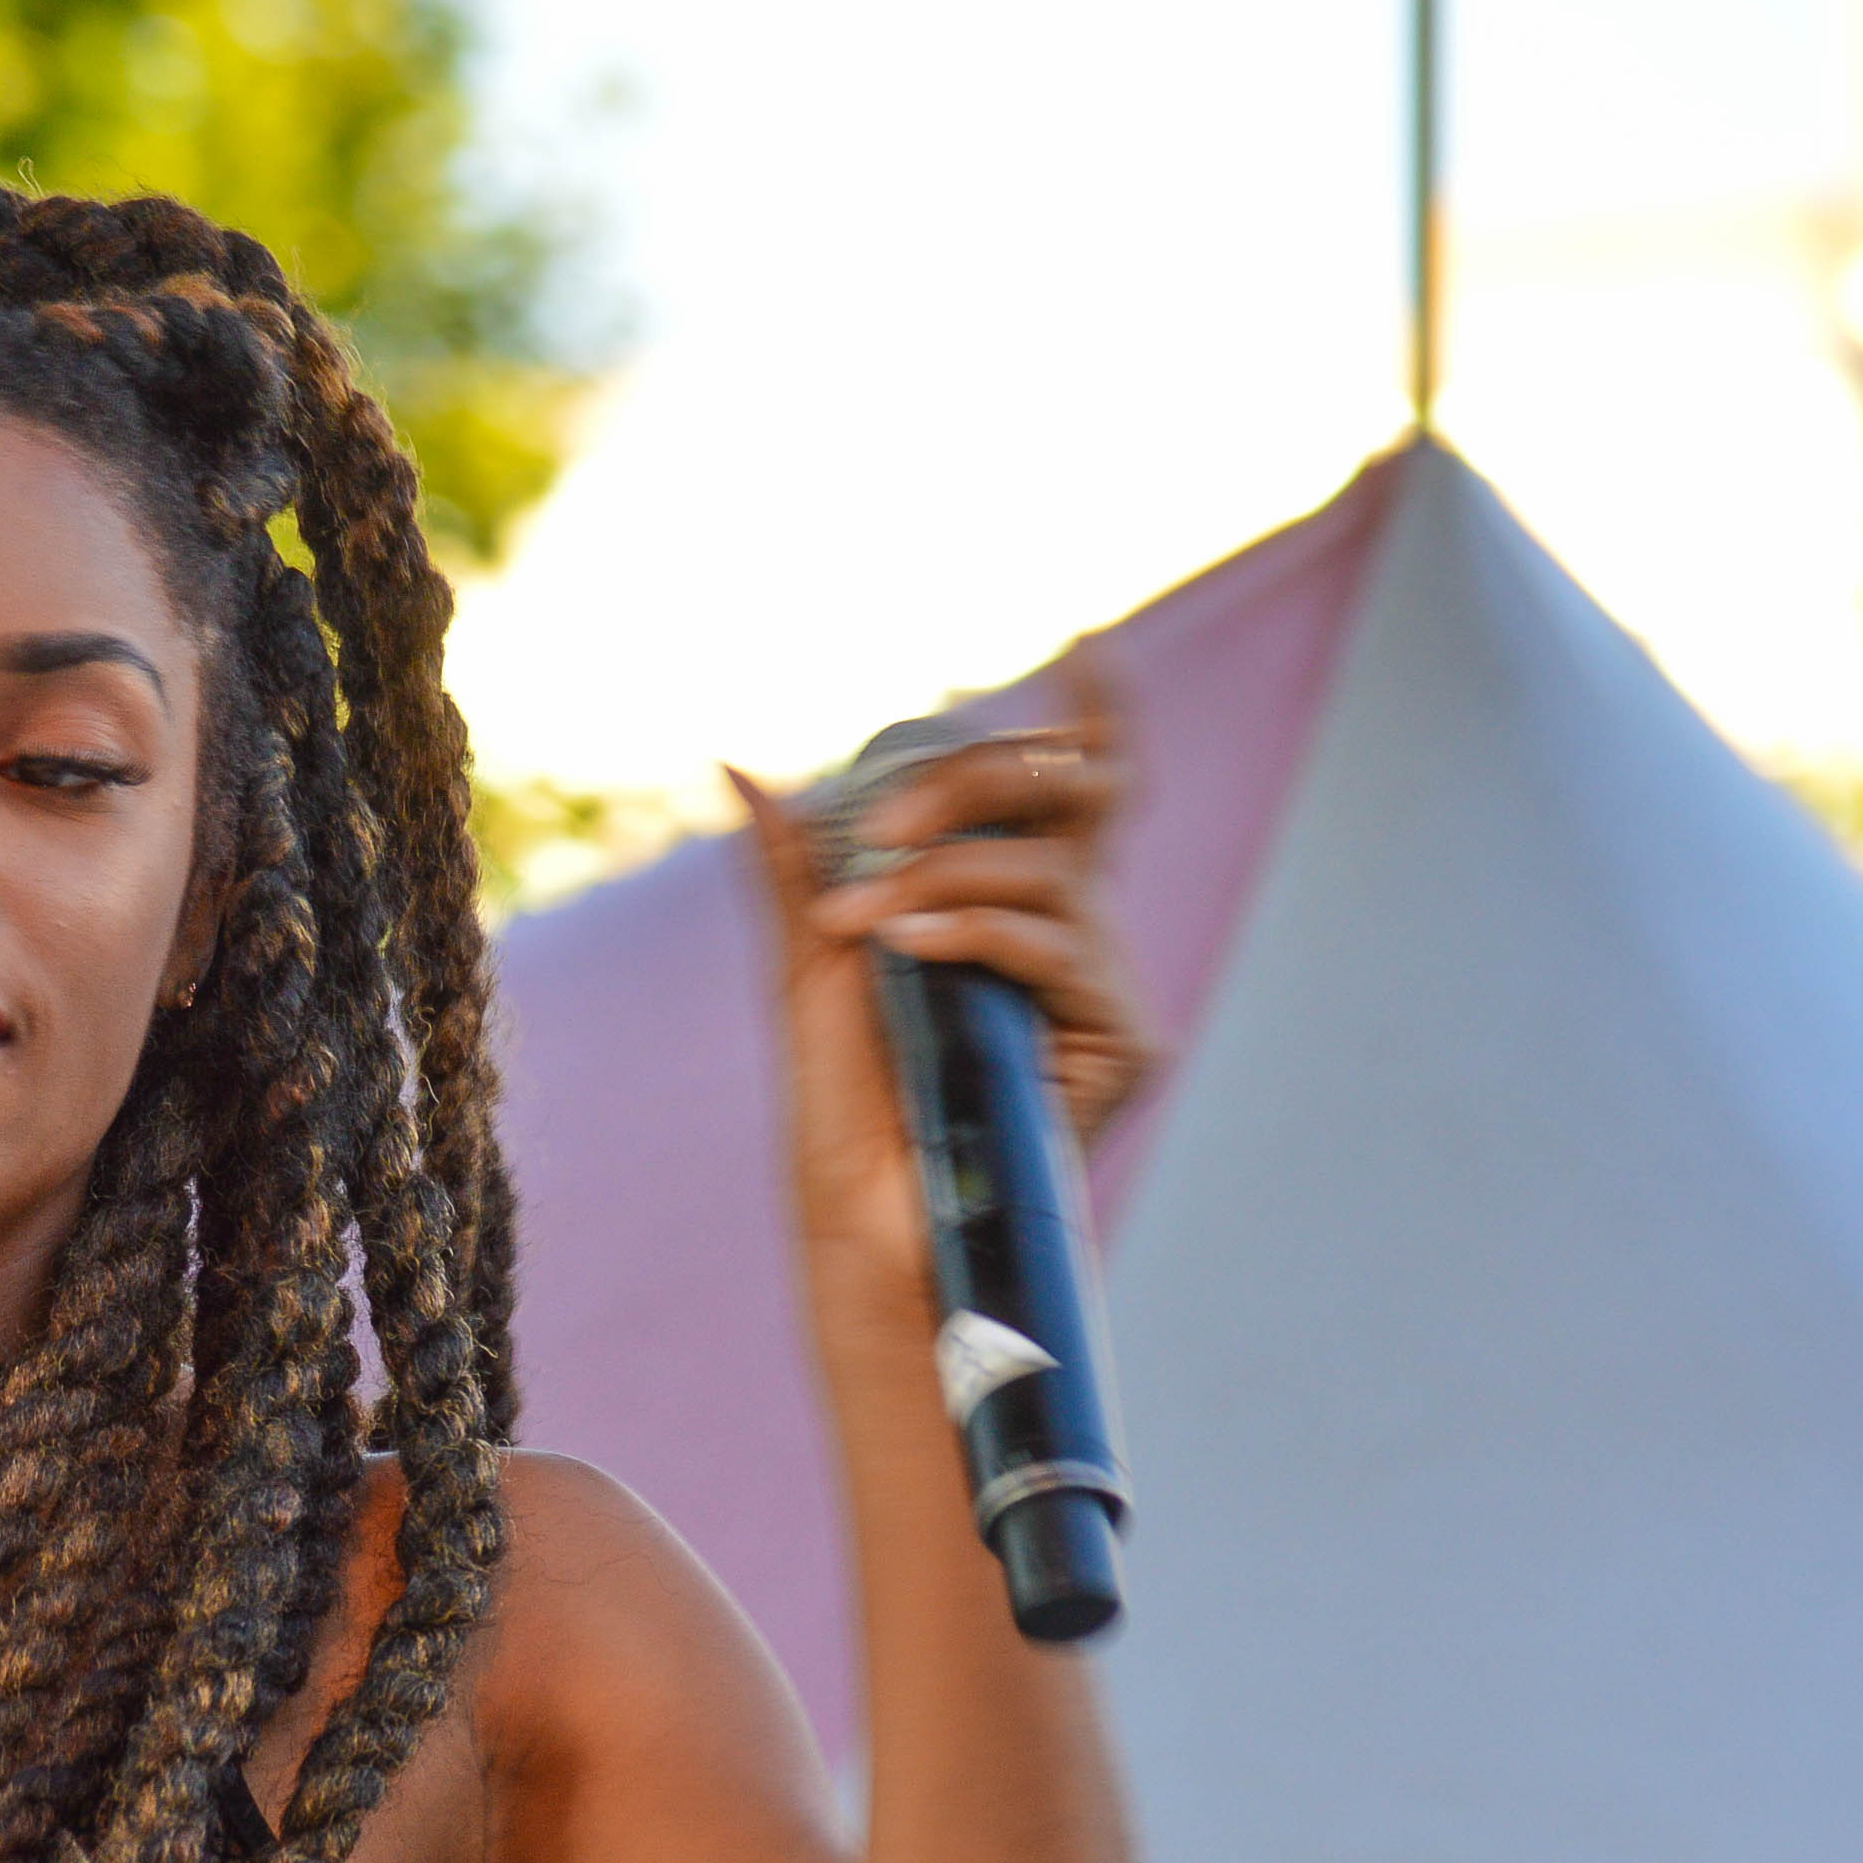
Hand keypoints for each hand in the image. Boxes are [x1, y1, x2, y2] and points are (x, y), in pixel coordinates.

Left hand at [726, 663, 1153, 1334]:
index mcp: (1017, 908)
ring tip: (860, 924)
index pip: (1079, 789)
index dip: (1096, 713)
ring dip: (941, 875)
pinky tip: (905, 947)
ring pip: (1051, 867)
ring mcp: (1106, 985)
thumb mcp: (812, 965)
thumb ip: (798, 864)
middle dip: (973, 779)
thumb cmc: (847, 1110)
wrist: (868, 1225)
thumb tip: (739, 763)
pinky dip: (971, 930)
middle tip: (877, 824)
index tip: (1086, 638)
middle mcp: (1076, 934)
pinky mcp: (1124, 1039)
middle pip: (1076, 794)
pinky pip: (1053, 942)